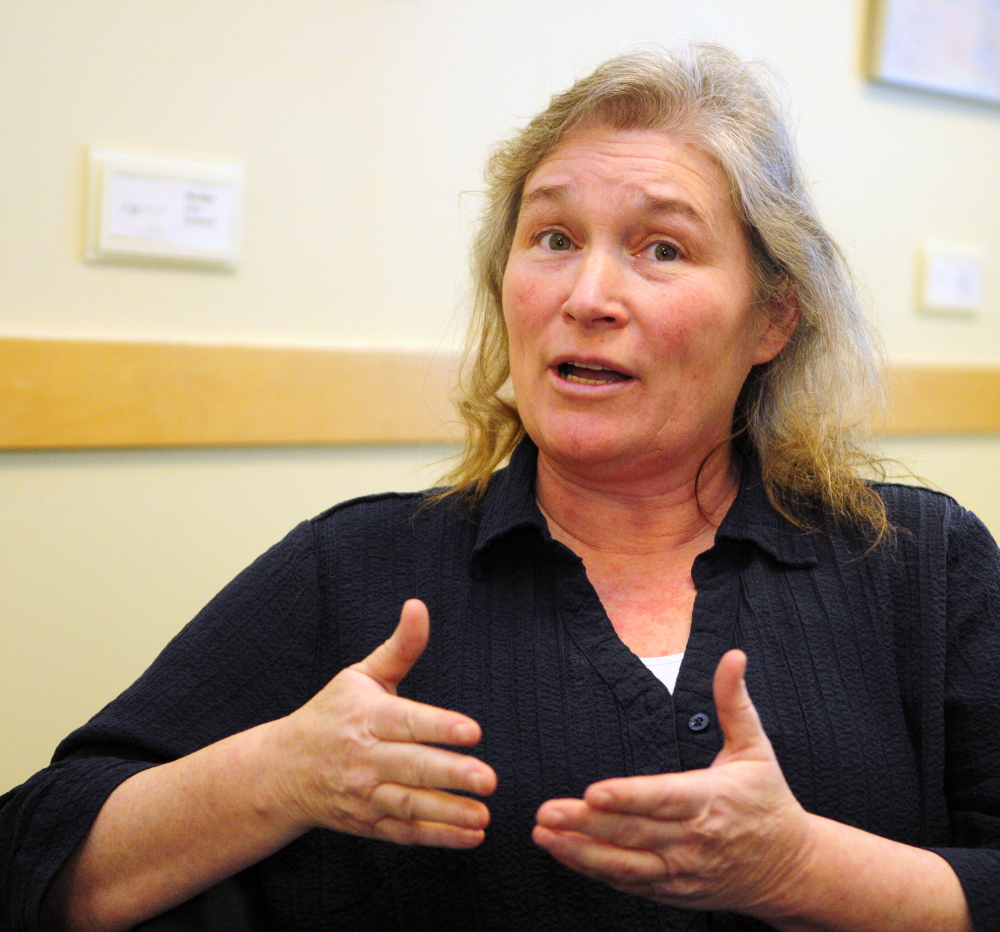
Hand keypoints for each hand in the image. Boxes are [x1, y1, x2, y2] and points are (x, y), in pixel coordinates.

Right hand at [262, 599, 495, 847]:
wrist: (282, 770)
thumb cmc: (330, 715)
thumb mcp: (360, 676)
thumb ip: (399, 647)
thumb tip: (419, 606)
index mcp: (367, 717)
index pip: (407, 722)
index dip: (440, 726)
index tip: (473, 731)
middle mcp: (365, 758)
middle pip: (412, 768)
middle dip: (451, 774)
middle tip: (488, 779)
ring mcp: (365, 794)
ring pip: (409, 805)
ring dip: (449, 813)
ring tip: (484, 817)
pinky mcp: (369, 823)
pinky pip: (405, 832)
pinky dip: (438, 837)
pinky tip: (471, 836)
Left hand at [532, 650, 814, 916]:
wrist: (792, 870)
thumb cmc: (768, 800)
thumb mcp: (755, 747)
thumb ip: (733, 701)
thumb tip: (732, 655)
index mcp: (710, 799)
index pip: (662, 798)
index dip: (627, 797)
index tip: (592, 791)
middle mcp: (692, 839)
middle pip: (632, 833)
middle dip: (585, 824)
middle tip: (544, 812)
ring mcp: (681, 870)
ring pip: (625, 866)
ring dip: (580, 852)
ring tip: (544, 834)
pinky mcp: (673, 891)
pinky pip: (628, 883)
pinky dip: (595, 871)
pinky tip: (565, 854)